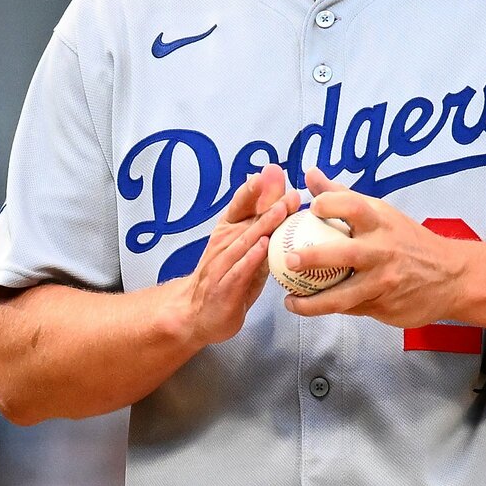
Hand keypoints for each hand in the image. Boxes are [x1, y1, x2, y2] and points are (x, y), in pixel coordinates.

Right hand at [178, 163, 298, 347]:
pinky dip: (251, 258)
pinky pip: (239, 270)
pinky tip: (263, 248)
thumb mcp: (244, 248)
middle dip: (269, 204)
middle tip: (288, 192)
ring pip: (245, 242)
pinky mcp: (226, 287)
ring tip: (282, 211)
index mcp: (228, 230)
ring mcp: (223, 265)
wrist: (196, 313)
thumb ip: (261, 224)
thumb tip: (280, 196)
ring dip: (265, 225)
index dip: (253, 189)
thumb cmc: (226, 277)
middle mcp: (224, 244)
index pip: (239, 205)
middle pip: (249, 221)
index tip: (267, 172)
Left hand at [283, 168, 465, 327]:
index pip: (353, 205)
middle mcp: (382, 250)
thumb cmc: (407, 240)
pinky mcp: (384, 306)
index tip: (311, 207)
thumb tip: (310, 173)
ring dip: (311, 302)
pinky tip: (311, 306)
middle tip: (289, 260)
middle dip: (313, 257)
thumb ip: (342, 195)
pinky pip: (351, 308)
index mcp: (380, 222)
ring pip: (342, 296)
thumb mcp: (381, 213)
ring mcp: (383, 281)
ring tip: (289, 300)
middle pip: (343, 254)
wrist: (451, 276)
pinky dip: (329, 308)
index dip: (330, 203)